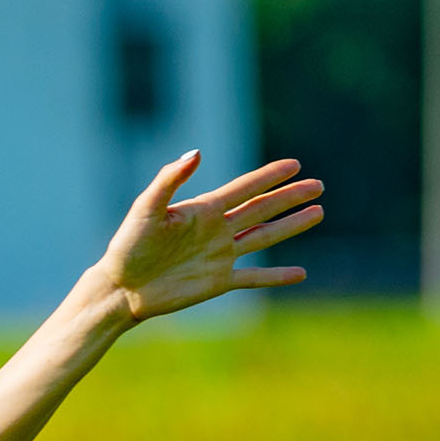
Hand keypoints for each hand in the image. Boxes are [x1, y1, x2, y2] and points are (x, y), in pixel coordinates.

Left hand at [77, 152, 324, 326]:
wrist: (121, 287)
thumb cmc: (128, 245)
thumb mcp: (146, 208)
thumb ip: (170, 180)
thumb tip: (197, 152)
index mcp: (203, 210)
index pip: (245, 188)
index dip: (270, 177)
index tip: (294, 165)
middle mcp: (217, 230)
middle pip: (262, 209)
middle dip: (290, 197)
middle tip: (318, 185)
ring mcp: (220, 256)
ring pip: (264, 238)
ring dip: (291, 226)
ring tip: (318, 213)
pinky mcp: (218, 282)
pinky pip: (254, 277)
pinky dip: (276, 276)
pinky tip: (300, 274)